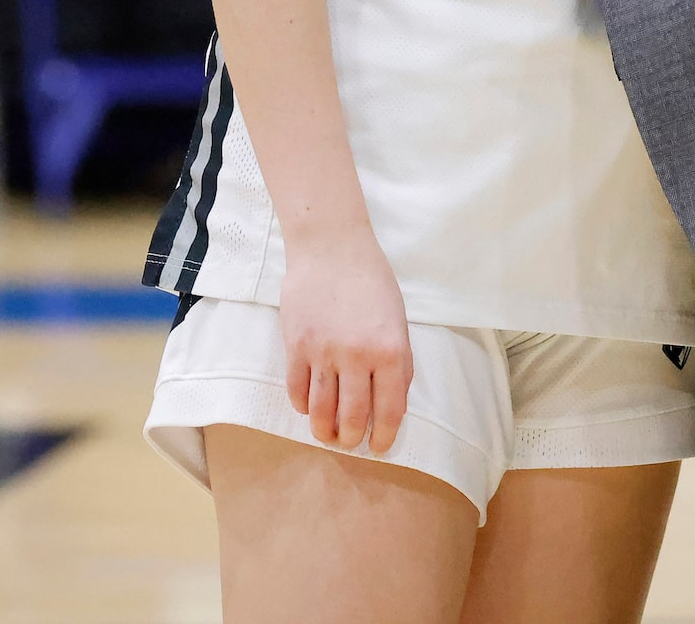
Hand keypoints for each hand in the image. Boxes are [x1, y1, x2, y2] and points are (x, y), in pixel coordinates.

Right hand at [278, 225, 413, 453]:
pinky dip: (302, 406)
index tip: (379, 446)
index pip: (390, 410)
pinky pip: (296, 390)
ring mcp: (323, 352)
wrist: (331, 247)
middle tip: (350, 443)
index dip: (385, 436)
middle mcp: (358, 356)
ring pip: (321, 411)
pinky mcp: (296, 345)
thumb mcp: (398, 320)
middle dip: (352, 439)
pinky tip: (308, 407)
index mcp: (391, 351)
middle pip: (353, 417)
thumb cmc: (371, 281)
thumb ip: (397, 362)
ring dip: (324, 431)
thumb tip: (390, 402)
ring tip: (327, 436)